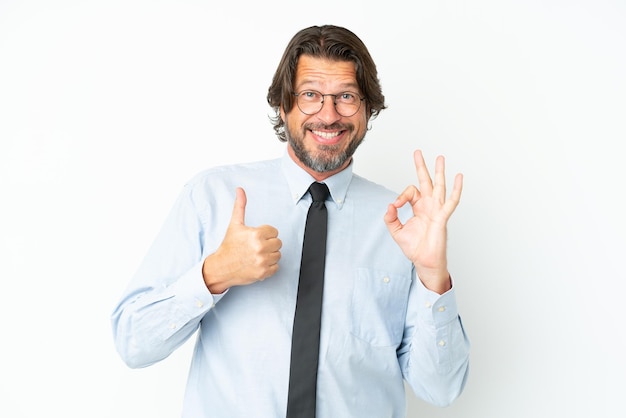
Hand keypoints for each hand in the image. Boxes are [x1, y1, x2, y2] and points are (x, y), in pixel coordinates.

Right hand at [202, 187, 281, 293]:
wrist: (221, 267)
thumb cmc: (229, 246)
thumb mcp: (235, 224)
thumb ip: (240, 206)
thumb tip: (240, 190)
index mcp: (256, 234)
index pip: (274, 231)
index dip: (265, 234)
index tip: (255, 238)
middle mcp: (260, 248)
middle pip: (278, 243)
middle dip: (269, 244)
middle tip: (256, 247)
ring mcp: (262, 261)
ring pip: (278, 255)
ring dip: (270, 256)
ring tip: (257, 255)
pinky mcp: (263, 273)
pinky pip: (276, 267)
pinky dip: (269, 267)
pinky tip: (258, 263)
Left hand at [383, 150, 462, 293]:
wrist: (424, 261)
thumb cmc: (414, 247)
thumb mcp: (396, 231)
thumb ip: (390, 218)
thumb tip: (389, 205)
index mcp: (419, 207)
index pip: (410, 192)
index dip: (401, 196)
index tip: (395, 206)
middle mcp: (429, 205)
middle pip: (426, 181)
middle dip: (422, 166)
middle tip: (418, 152)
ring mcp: (437, 209)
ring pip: (439, 186)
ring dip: (439, 172)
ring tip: (440, 157)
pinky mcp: (443, 216)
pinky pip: (451, 201)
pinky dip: (456, 189)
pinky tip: (459, 177)